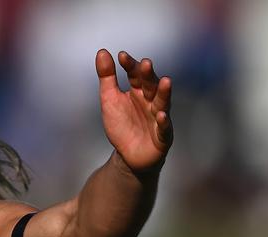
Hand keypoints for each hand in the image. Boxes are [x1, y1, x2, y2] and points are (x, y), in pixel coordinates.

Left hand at [96, 49, 172, 172]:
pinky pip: (164, 128)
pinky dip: (164, 122)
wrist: (128, 155)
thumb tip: (102, 51)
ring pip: (162, 103)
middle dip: (148, 75)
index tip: (121, 56)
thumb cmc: (122, 125)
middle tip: (145, 63)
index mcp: (138, 91)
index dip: (130, 65)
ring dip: (164, 93)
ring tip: (165, 81)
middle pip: (151, 85)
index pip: (135, 74)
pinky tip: (161, 115)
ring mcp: (158, 117)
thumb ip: (107, 77)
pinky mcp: (162, 136)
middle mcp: (151, 101)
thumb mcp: (110, 100)